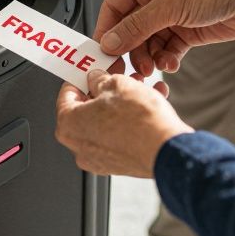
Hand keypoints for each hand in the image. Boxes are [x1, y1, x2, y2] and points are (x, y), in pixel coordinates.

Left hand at [54, 69, 189, 177]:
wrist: (167, 150)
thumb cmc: (140, 122)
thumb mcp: (116, 84)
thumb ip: (100, 78)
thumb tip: (96, 78)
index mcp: (68, 125)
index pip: (66, 94)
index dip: (81, 78)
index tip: (90, 71)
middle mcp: (79, 146)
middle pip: (86, 109)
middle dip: (104, 90)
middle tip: (115, 77)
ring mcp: (98, 159)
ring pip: (105, 122)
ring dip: (120, 103)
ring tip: (138, 88)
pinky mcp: (118, 164)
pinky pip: (118, 136)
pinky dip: (129, 121)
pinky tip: (146, 105)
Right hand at [94, 0, 234, 74]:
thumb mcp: (169, 5)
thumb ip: (137, 26)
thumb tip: (109, 42)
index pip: (114, 7)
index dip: (107, 31)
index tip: (102, 53)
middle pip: (130, 29)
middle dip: (130, 49)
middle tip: (131, 69)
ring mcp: (171, 14)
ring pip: (147, 43)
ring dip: (149, 57)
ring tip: (153, 68)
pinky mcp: (186, 30)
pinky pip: (166, 49)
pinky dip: (166, 59)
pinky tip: (171, 64)